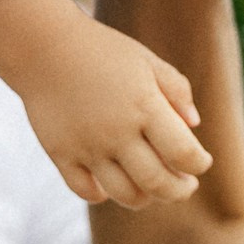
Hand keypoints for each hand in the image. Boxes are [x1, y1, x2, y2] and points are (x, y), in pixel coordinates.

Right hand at [0, 0, 211, 208]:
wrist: (42, 46)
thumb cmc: (101, 50)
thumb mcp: (146, 61)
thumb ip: (176, 89)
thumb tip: (194, 124)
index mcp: (145, 107)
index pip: (184, 153)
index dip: (199, 164)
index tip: (201, 162)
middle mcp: (117, 132)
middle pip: (158, 183)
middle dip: (180, 191)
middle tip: (185, 185)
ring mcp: (87, 147)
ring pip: (125, 195)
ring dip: (146, 198)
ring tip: (152, 188)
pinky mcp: (61, 154)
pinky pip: (86, 192)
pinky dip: (103, 194)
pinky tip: (111, 183)